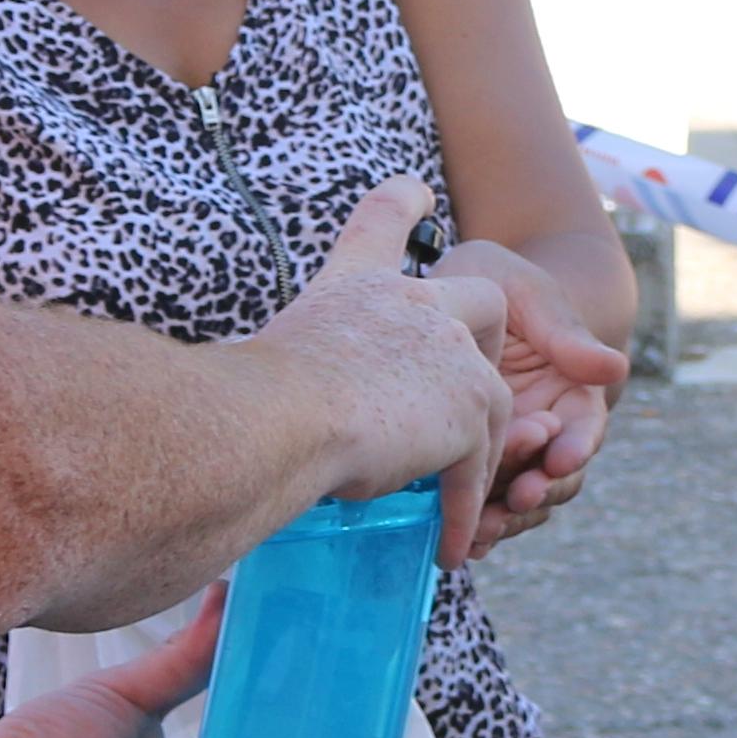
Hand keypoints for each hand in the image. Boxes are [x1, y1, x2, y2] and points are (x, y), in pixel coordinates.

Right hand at [254, 184, 520, 540]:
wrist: (271, 422)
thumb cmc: (244, 403)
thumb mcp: (271, 365)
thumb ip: (296, 374)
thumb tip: (246, 413)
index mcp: (354, 283)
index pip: (383, 218)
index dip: (404, 201)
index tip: (418, 190)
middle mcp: (411, 302)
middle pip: (485, 299)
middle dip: (487, 344)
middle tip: (466, 394)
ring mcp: (450, 352)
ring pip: (493, 399)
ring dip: (474, 453)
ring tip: (456, 499)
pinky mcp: (470, 410)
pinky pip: (476, 468)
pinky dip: (461, 511)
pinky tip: (446, 547)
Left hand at [436, 233, 617, 552]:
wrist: (456, 289)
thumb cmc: (501, 280)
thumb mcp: (530, 294)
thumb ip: (566, 334)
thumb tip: (617, 366)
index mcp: (573, 390)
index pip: (584, 429)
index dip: (577, 447)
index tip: (560, 457)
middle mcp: (548, 427)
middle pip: (556, 476)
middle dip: (539, 491)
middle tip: (516, 497)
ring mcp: (511, 448)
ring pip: (520, 497)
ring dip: (507, 518)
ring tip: (482, 528)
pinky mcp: (473, 459)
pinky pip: (479, 499)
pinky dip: (473, 520)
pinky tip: (457, 535)